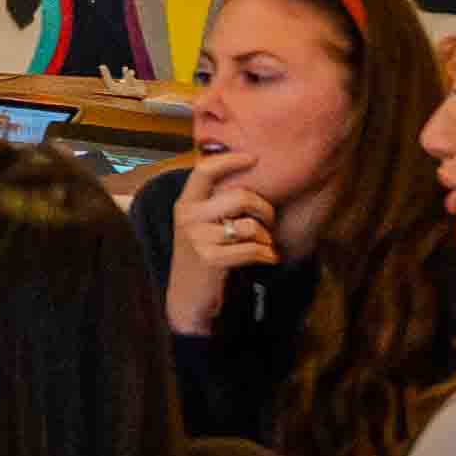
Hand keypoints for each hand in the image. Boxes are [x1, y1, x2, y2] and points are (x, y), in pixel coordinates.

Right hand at [167, 175, 268, 334]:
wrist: (187, 297)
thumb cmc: (202, 256)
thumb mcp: (200, 224)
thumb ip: (215, 202)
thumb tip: (247, 174)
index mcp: (186, 203)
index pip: (205, 170)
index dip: (231, 160)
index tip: (254, 158)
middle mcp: (188, 217)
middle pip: (239, 196)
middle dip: (265, 209)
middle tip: (269, 221)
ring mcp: (197, 239)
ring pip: (249, 225)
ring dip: (266, 236)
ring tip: (265, 244)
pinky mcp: (210, 260)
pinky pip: (252, 249)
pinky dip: (266, 255)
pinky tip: (268, 258)